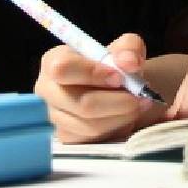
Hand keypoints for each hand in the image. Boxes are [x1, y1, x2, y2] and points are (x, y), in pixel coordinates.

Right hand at [34, 32, 157, 141]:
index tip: (119, 77)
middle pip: (81, 103)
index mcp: (54, 61)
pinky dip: (116, 129)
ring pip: (91, 125)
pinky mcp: (67, 137)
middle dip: (118, 101)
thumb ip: (129, 47)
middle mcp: (47, 90)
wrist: (119, 90)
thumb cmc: (116, 66)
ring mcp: (55, 116)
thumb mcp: (126, 48)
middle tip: (139, 96)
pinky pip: (94, 139)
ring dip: (122, 116)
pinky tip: (125, 117)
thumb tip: (129, 62)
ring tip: (136, 105)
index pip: (63, 68)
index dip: (93, 73)